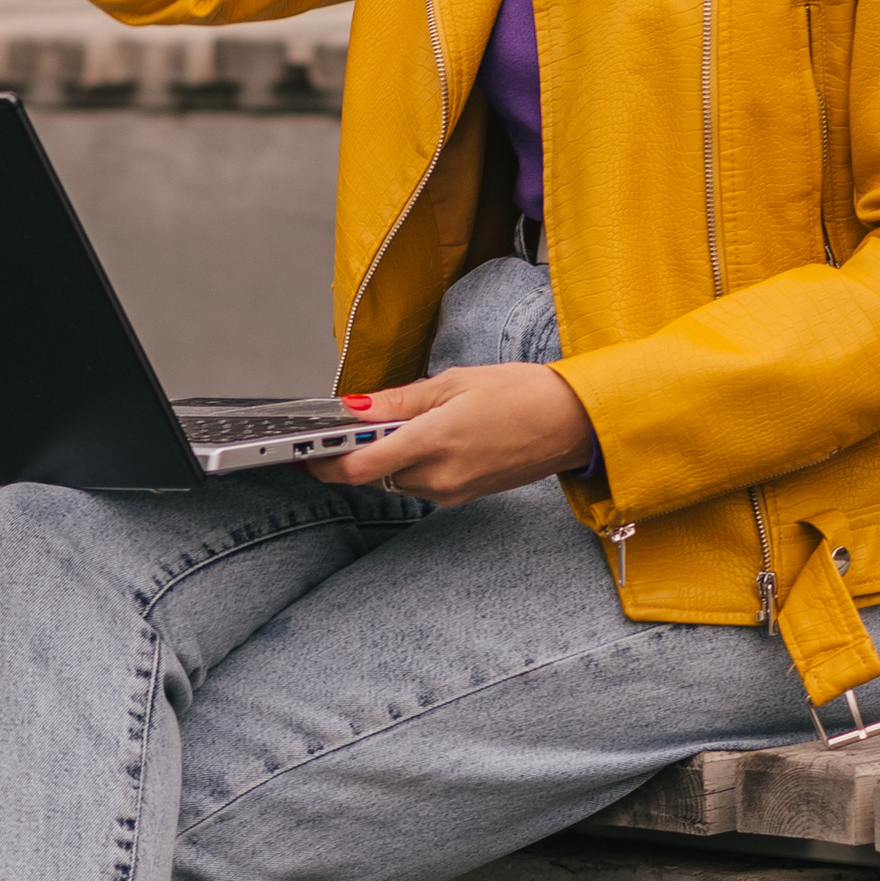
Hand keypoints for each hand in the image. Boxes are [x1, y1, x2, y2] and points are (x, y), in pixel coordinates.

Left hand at [306, 361, 599, 506]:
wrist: (575, 423)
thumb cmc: (523, 394)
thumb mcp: (453, 383)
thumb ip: (398, 402)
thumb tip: (354, 408)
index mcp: (433, 442)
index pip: (358, 467)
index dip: (323, 463)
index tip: (305, 453)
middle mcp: (439, 476)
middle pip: (372, 475)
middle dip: (356, 454)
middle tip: (349, 427)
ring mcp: (452, 492)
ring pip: (395, 480)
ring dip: (385, 458)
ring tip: (396, 425)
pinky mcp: (464, 497)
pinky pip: (421, 484)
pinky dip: (410, 464)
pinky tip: (424, 440)